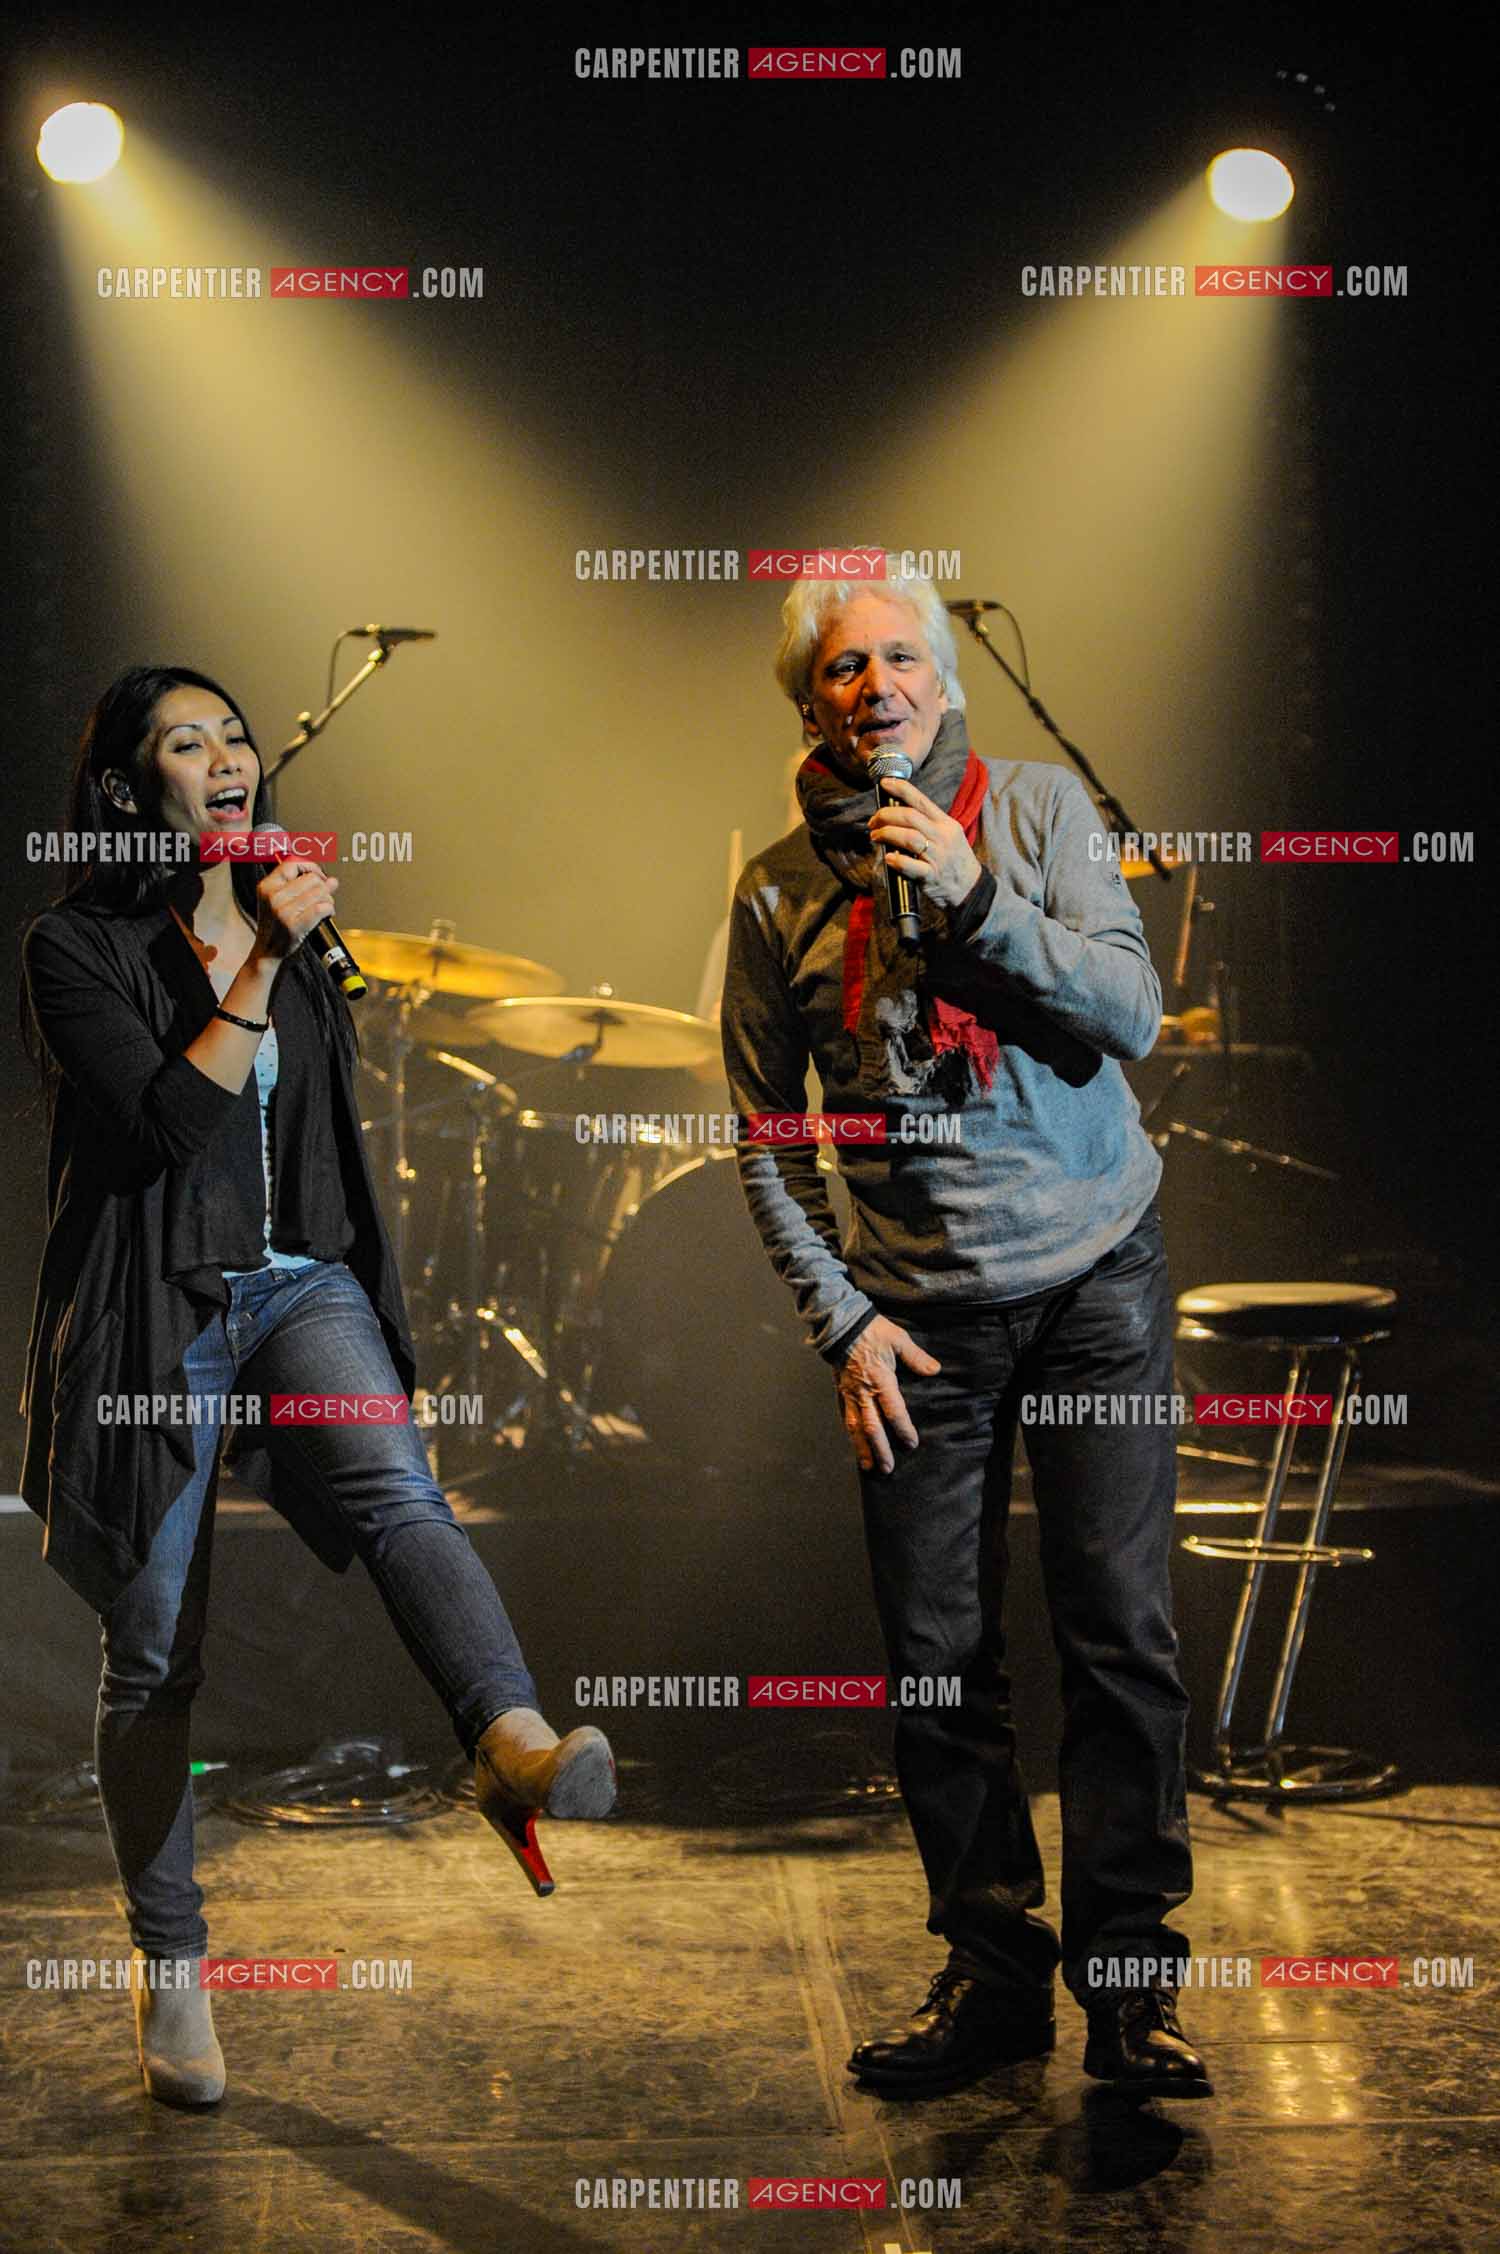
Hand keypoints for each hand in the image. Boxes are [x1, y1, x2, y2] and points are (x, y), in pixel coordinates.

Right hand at [251, 860, 339, 962]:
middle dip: (323, 887)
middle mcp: (273, 896)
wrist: (267, 951)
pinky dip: (329, 909)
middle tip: (323, 898)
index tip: (319, 876)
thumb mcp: (279, 900)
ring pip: (320, 892)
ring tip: (324, 908)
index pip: (293, 863)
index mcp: (267, 886)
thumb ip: (301, 886)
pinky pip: (322, 908)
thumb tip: (331, 880)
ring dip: (328, 900)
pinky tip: (327, 914)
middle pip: (312, 878)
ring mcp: (283, 911)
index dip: (311, 867)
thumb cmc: (276, 925)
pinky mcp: (294, 925)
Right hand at [834, 1314, 941, 1474]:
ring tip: (869, 1467)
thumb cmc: (872, 1331)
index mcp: (881, 1380)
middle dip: (880, 1449)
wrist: (841, 1324)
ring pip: (856, 1427)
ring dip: (863, 1448)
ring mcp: (850, 1394)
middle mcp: (864, 1392)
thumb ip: (916, 1357)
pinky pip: (846, 1417)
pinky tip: (855, 1445)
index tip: (911, 1443)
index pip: (893, 1411)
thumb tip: (934, 1370)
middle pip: (872, 1426)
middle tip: (888, 1468)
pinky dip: (851, 1434)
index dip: (903, 1429)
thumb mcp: (898, 1339)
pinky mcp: (841, 1392)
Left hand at [868, 773, 981, 910]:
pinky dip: (897, 861)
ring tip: (876, 837)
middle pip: (910, 817)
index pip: (921, 800)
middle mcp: (943, 837)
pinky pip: (912, 866)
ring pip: (909, 838)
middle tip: (873, 821)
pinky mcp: (932, 877)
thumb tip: (897, 814)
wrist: (972, 888)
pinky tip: (888, 859)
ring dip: (887, 834)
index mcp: (945, 823)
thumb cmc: (954, 860)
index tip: (884, 783)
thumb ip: (927, 824)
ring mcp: (938, 857)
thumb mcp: (948, 835)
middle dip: (886, 815)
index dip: (901, 789)